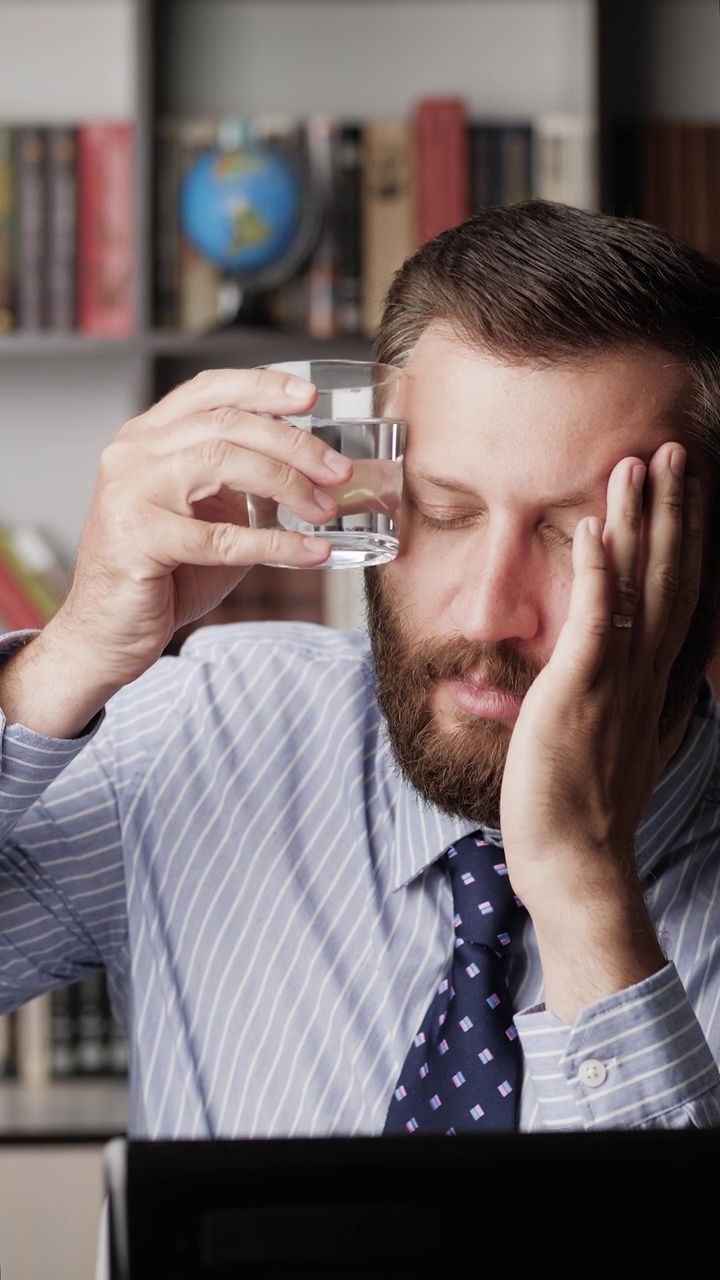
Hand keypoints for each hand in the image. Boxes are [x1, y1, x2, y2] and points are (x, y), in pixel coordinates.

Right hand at [42, 367, 352, 691]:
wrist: (108, 634)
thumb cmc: (162, 575)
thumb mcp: (206, 515)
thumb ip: (244, 486)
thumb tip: (319, 477)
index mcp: (148, 438)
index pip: (208, 390)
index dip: (262, 386)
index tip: (310, 398)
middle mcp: (133, 454)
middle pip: (226, 424)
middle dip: (292, 444)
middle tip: (338, 471)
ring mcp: (130, 493)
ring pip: (221, 462)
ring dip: (286, 484)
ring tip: (324, 510)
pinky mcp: (137, 540)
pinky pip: (221, 538)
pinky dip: (275, 544)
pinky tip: (309, 552)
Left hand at [499, 442, 702, 1018]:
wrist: (576, 862)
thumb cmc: (591, 807)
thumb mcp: (632, 746)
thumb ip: (650, 706)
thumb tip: (669, 688)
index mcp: (655, 680)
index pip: (681, 595)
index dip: (687, 540)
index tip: (690, 493)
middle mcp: (645, 672)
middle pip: (670, 575)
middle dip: (674, 510)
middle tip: (677, 451)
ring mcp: (614, 679)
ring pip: (638, 584)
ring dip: (640, 521)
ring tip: (641, 464)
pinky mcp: (577, 690)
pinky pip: (593, 621)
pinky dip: (597, 573)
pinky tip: (597, 529)